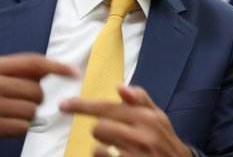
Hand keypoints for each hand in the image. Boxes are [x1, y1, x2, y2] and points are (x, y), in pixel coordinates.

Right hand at [0, 53, 77, 136]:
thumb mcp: (0, 73)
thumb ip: (22, 70)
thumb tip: (58, 68)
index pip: (33, 63)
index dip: (57, 66)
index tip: (74, 73)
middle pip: (35, 90)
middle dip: (35, 98)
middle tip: (21, 100)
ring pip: (31, 110)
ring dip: (27, 114)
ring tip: (11, 112)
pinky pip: (21, 127)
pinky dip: (19, 127)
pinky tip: (7, 122)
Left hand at [60, 85, 191, 156]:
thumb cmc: (163, 140)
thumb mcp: (158, 117)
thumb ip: (140, 100)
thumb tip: (120, 87)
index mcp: (147, 117)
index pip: (107, 107)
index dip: (82, 105)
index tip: (65, 104)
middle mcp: (141, 134)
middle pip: (99, 127)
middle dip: (101, 130)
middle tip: (111, 135)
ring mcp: (134, 153)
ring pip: (97, 146)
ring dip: (102, 147)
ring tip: (116, 147)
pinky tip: (114, 156)